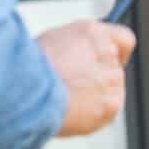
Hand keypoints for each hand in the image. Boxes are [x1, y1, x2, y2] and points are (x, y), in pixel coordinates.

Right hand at [38, 20, 137, 136]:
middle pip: (114, 68)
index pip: (123, 39)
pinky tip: (72, 112)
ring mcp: (112, 80)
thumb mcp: (50, 42)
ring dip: (94, 97)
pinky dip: (93, 114)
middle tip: (72, 86)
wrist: (25, 93)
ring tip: (66, 99)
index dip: (116, 52)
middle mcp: (107, 53)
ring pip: (111, 91)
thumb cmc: (28, 69)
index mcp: (92, 33)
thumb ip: (75, 46)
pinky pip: (107, 111)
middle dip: (97, 78)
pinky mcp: (112, 104)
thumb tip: (78, 54)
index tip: (108, 61)